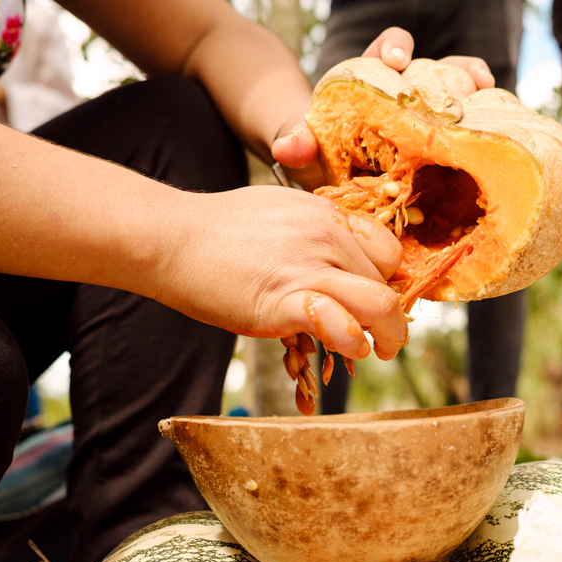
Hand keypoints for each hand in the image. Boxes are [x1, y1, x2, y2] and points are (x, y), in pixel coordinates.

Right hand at [152, 185, 406, 360]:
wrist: (171, 237)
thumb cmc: (218, 230)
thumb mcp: (281, 212)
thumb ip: (315, 232)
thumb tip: (337, 256)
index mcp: (327, 215)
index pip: (389, 250)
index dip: (389, 280)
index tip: (380, 300)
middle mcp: (327, 236)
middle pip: (387, 281)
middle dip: (390, 313)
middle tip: (384, 335)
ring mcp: (308, 267)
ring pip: (381, 304)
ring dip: (389, 335)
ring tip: (381, 350)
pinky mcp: (285, 300)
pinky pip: (339, 323)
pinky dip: (352, 342)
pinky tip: (347, 349)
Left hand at [272, 27, 498, 187]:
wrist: (331, 175)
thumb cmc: (317, 151)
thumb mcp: (303, 147)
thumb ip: (295, 143)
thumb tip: (287, 148)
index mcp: (376, 82)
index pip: (388, 48)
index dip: (395, 46)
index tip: (394, 60)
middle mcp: (411, 92)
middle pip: (441, 66)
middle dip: (458, 68)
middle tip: (469, 80)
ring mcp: (434, 119)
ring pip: (467, 96)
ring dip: (484, 97)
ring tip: (497, 103)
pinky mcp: (450, 146)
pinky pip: (476, 134)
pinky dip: (492, 133)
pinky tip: (507, 143)